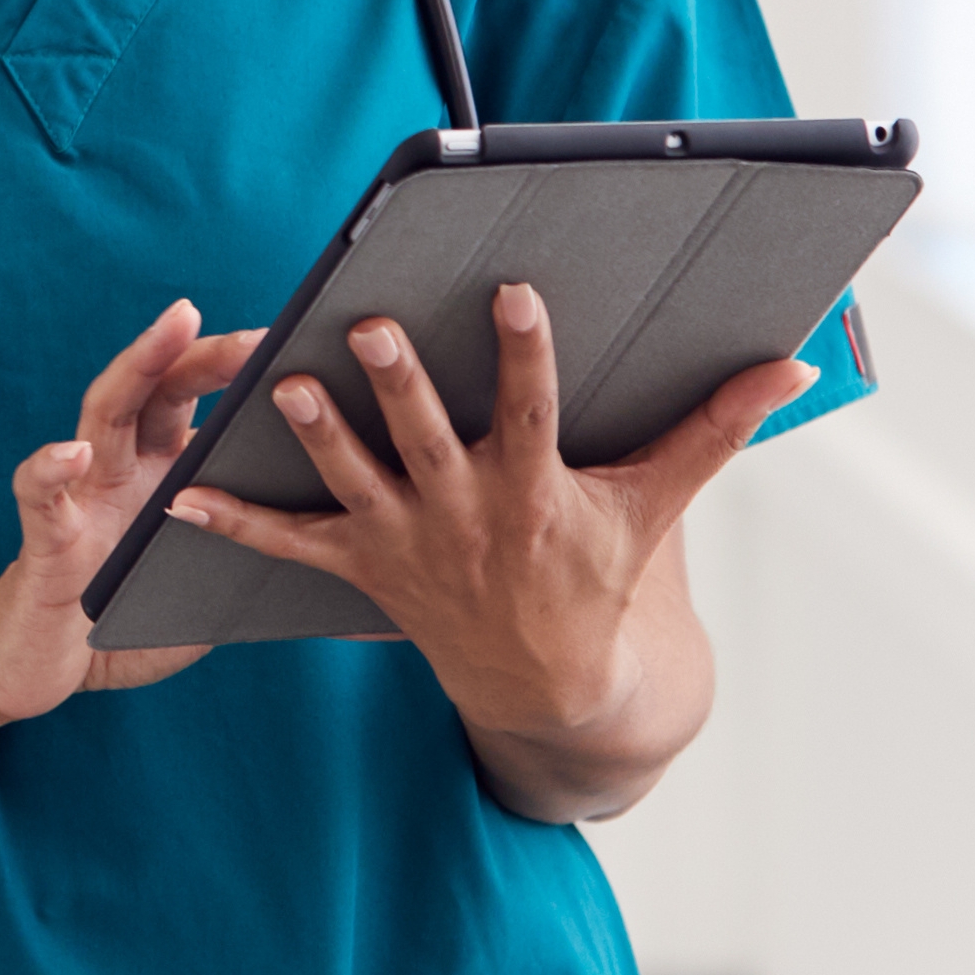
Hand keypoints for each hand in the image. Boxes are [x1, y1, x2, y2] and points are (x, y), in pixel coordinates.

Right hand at [0, 300, 262, 724]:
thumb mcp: (211, 587)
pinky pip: (38, 497)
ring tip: (172, 329)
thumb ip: (264, 566)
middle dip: (204, 352)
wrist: (45, 667)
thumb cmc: (130, 622)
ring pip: (104, 412)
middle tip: (258, 334)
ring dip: (138, 366)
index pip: (201, 403)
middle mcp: (122, 468)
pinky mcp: (44, 539)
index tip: (304, 345)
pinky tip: (72, 454)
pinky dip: (50, 470)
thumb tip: (374, 597)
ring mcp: (81, 495)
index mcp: (165, 473)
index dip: (244, 372)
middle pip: (160, 389)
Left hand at [167, 284, 810, 772]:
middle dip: (401, 386)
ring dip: (317, 437)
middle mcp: (466, 512)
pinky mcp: (362, 566)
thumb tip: (792, 366)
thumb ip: (714, 429)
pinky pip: (289, 545)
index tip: (514, 291)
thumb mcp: (656, 504)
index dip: (525, 351)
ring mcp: (408, 541)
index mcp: (536, 489)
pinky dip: (236, 524)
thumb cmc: (601, 573)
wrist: (552, 683)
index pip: (533, 408)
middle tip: (371, 328)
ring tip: (282, 384)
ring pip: (354, 480)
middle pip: (428, 438)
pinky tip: (181, 499)